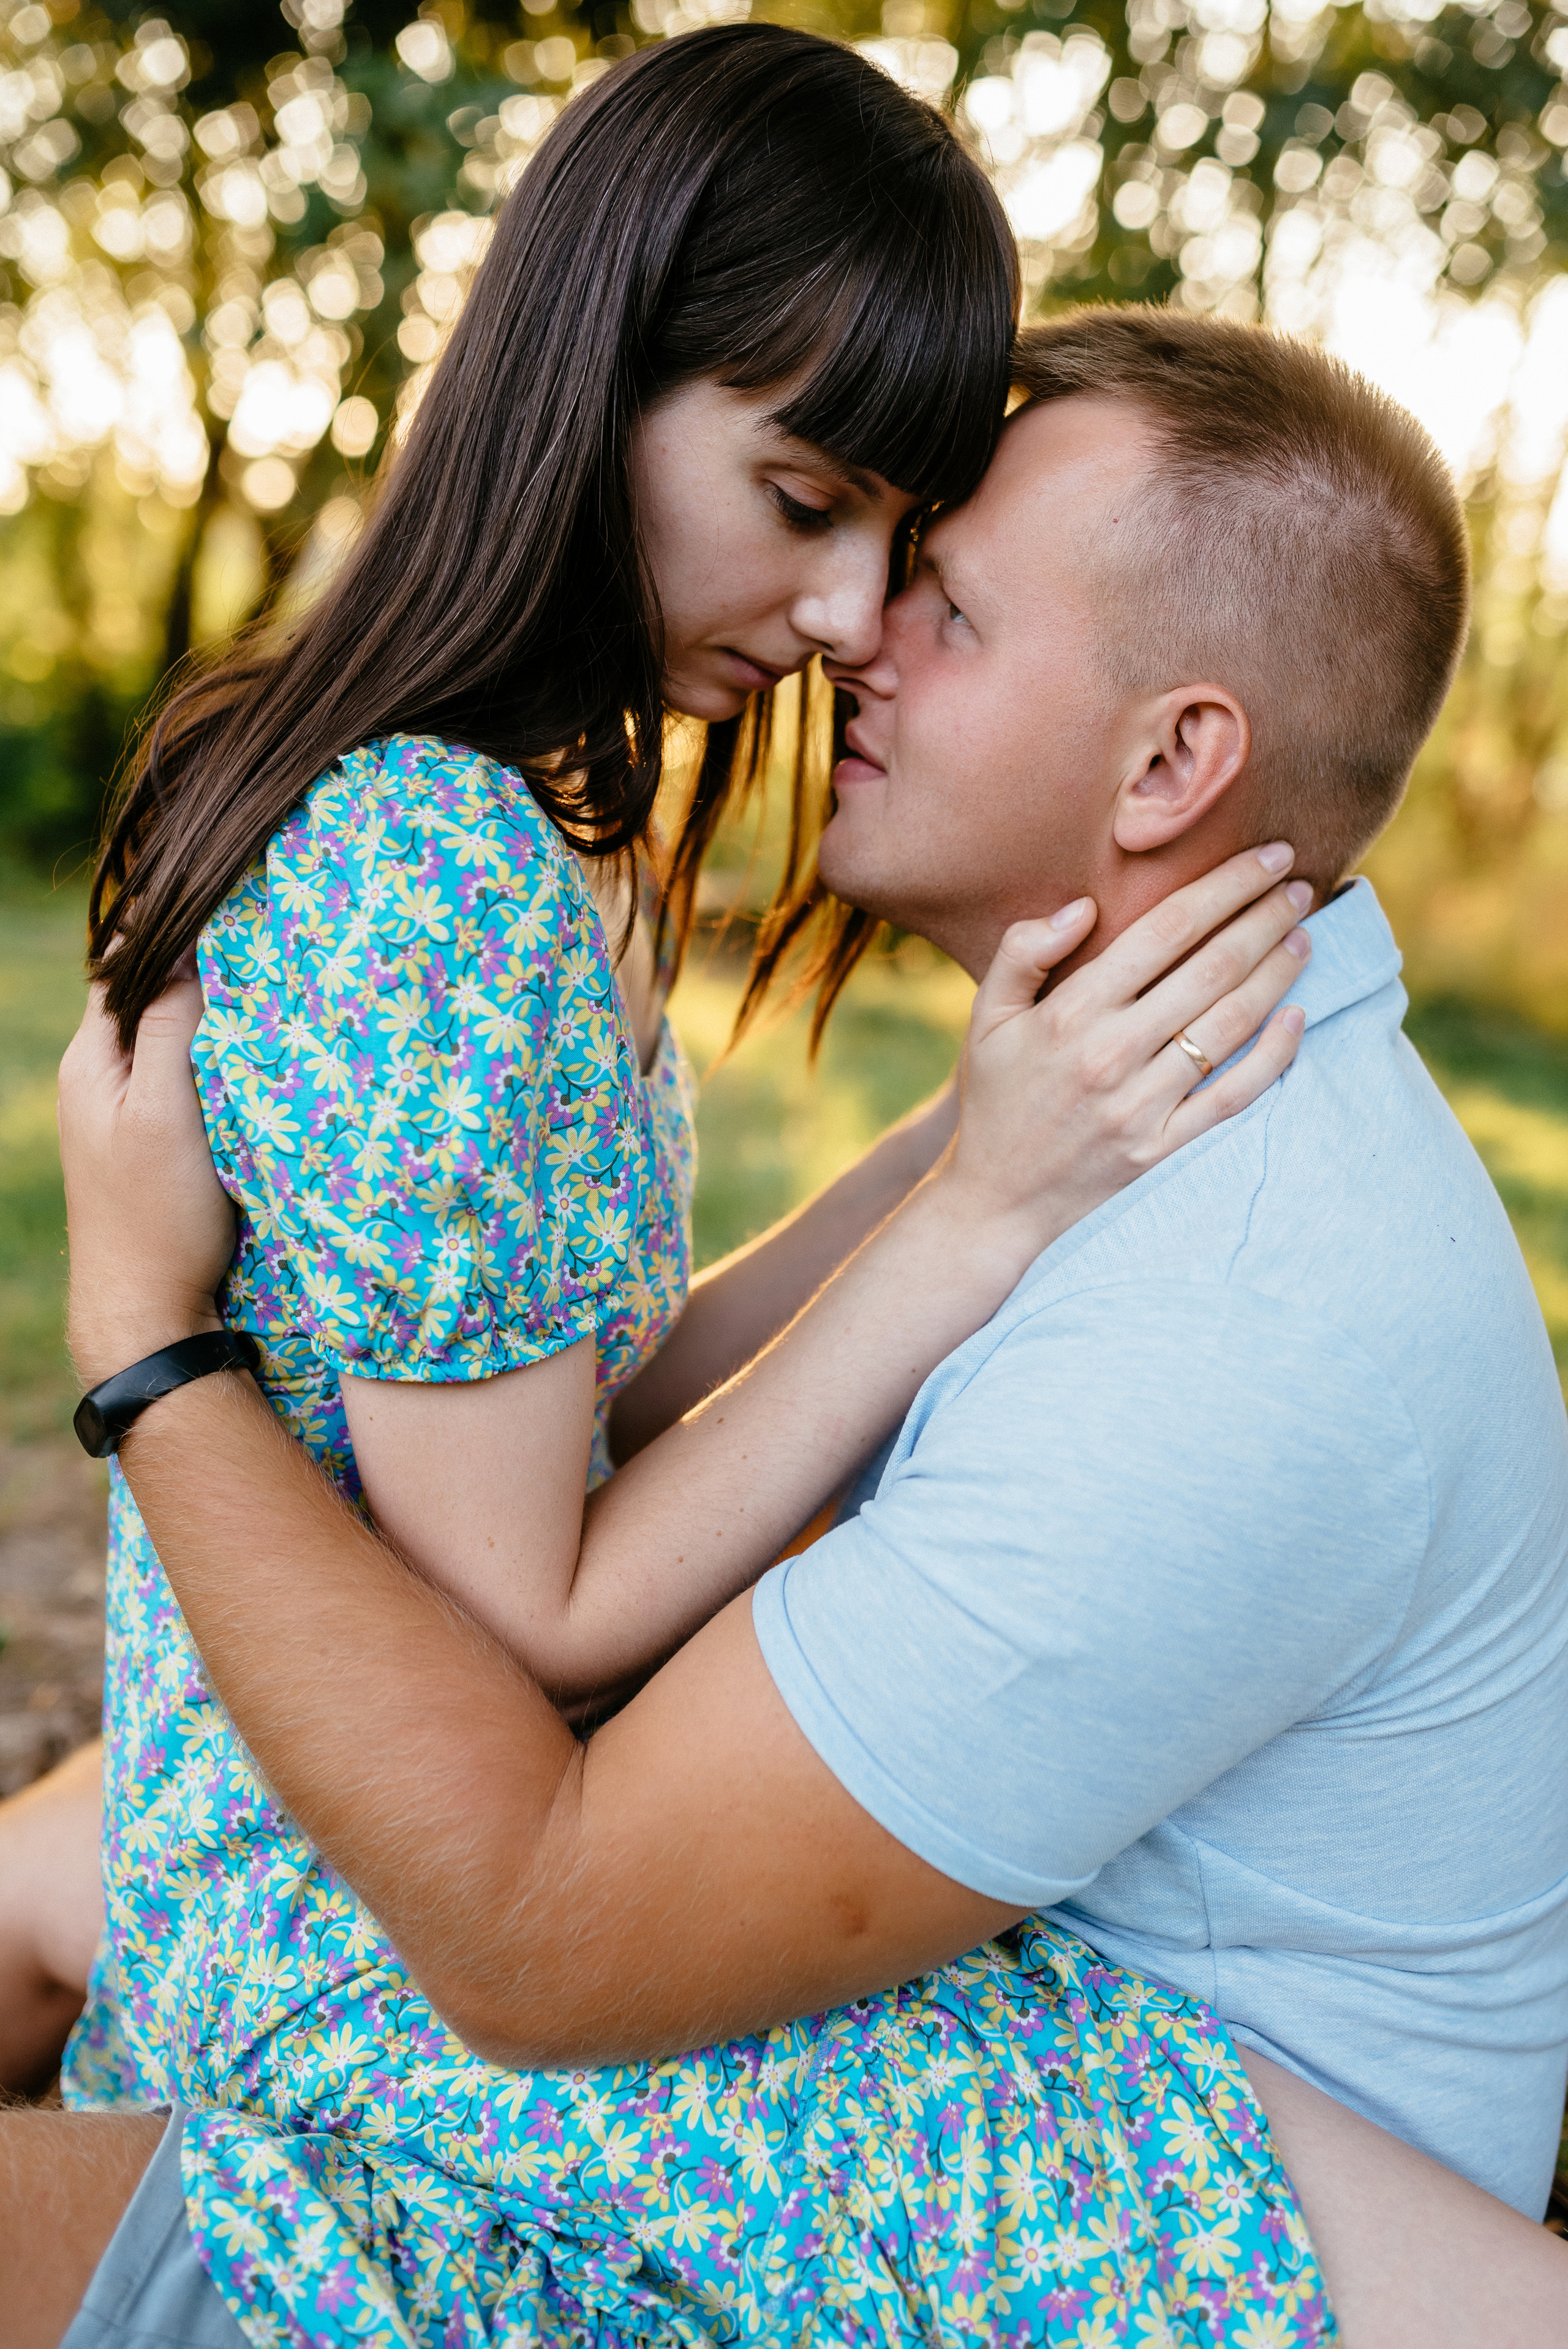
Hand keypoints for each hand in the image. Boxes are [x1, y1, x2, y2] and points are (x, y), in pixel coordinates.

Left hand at [58, 967, 235, 1388]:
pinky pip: (182, 1076)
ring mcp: (124, 1111)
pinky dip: (213, 1058)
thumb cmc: (159, 1213)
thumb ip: (168, 1028)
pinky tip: (252, 1058)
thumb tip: (184, 949)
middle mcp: (100, 1077)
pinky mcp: (153, 1141)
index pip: (125, 962)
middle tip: (264, 939)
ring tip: (267, 990)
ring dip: (209, 1014)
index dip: (171, 925)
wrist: (149, 1310)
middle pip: (148, 994)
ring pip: (168, 1036)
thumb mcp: (165, 1110)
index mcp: (92, 1059)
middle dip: (198, 965)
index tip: (230, 900)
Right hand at [940, 843, 1309, 1256]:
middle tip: (1300, 886)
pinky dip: (1273, 1056)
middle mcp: (1111, 1054)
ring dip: (1276, 974)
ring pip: (1229, 1025)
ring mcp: (1141, 1105)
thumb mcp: (985, 1018)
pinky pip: (1232, 1096)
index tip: (1265, 857)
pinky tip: (1297, 1018)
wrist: (994, 1201)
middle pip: (1210, 968)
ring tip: (1304, 936)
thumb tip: (1084, 908)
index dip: (1223, 887)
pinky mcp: (1161, 1147)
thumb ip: (1023, 952)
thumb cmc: (994, 1099)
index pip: (1165, 930)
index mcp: (1071, 1012)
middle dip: (1264, 917)